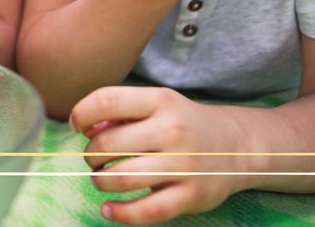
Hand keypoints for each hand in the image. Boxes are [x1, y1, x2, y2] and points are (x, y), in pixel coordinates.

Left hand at [70, 86, 251, 224]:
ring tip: (101, 178)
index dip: (81, 114)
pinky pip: (147, 211)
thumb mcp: (157, 104)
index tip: (77, 126)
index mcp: (160, 101)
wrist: (237, 146)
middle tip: (94, 158)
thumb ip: (120, 112)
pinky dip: (120, 213)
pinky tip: (108, 209)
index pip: (107, 101)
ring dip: (100, 180)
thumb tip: (84, 127)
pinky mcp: (191, 196)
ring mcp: (184, 165)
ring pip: (122, 177)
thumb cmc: (183, 123)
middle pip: (109, 144)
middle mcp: (173, 131)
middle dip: (91, 154)